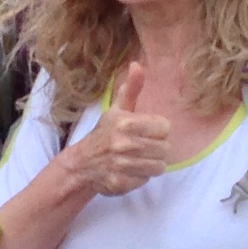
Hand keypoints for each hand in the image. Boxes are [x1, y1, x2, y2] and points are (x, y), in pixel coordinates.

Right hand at [68, 65, 173, 197]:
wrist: (82, 163)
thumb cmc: (105, 133)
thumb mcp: (117, 110)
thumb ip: (132, 89)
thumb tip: (137, 64)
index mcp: (126, 123)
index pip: (165, 128)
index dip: (158, 130)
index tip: (146, 131)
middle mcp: (123, 144)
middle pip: (165, 149)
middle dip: (157, 149)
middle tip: (142, 147)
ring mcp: (121, 166)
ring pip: (158, 167)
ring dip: (150, 164)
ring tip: (137, 159)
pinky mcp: (120, 183)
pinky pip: (145, 181)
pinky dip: (139, 178)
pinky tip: (128, 171)